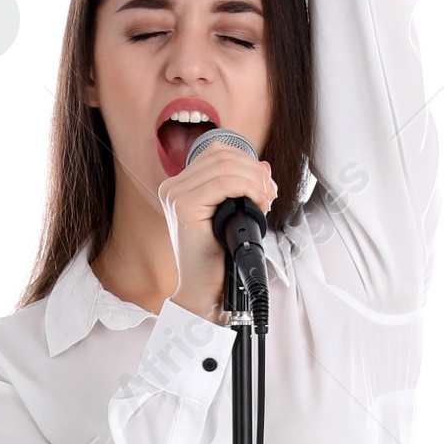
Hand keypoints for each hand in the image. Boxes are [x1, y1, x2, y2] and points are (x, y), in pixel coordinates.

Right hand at [157, 138, 276, 319]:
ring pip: (225, 165)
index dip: (247, 162)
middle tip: (269, 193)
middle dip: (254, 170)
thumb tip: (263, 166)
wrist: (205, 290)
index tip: (265, 185)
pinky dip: (247, 187)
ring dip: (254, 179)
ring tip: (264, 200)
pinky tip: (257, 202)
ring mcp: (175, 195)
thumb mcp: (232, 214)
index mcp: (180, 186)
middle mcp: (173, 187)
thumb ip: (242, 187)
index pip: (217, 153)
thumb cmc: (217, 258)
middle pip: (222, 155)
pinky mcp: (184, 206)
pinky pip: (224, 182)